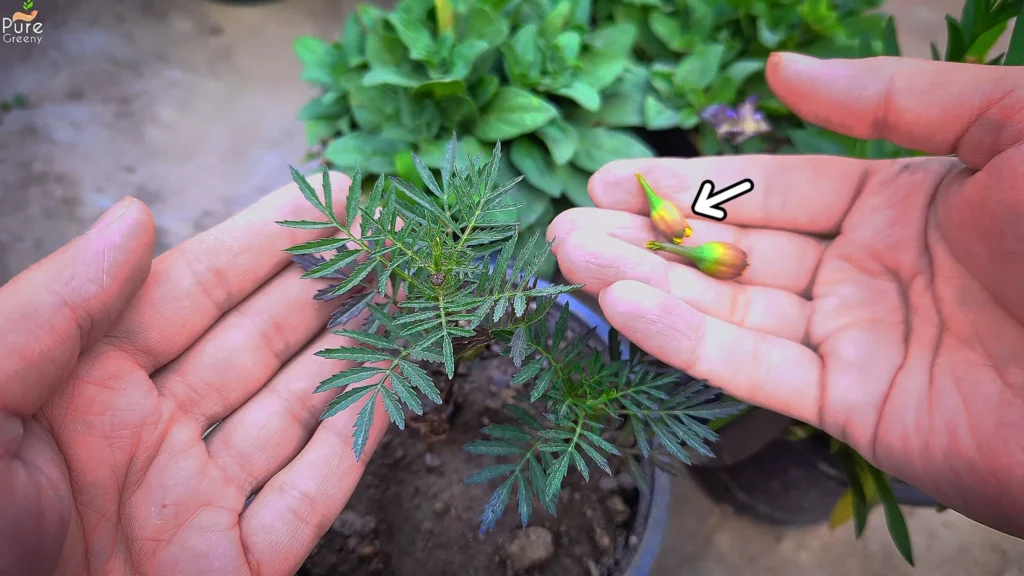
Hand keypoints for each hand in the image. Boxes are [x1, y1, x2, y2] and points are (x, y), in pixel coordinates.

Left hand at [0, 174, 389, 574]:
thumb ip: (48, 313)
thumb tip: (136, 215)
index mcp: (77, 389)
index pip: (191, 292)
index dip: (265, 241)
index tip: (331, 199)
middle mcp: (146, 438)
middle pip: (257, 342)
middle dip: (327, 286)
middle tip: (392, 237)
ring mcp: (196, 506)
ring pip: (295, 411)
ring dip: (354, 352)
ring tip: (410, 295)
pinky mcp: (235, 571)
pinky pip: (309, 498)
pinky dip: (357, 445)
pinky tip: (397, 389)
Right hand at [549, 54, 1023, 537]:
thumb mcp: (1013, 124)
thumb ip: (892, 96)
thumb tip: (777, 69)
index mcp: (906, 203)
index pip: (774, 189)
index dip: (693, 184)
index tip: (615, 179)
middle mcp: (871, 273)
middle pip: (738, 251)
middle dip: (651, 237)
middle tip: (571, 222)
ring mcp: (861, 343)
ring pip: (731, 308)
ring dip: (646, 285)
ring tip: (568, 259)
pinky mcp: (858, 408)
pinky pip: (756, 368)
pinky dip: (686, 340)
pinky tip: (624, 307)